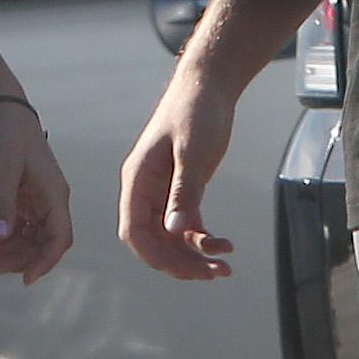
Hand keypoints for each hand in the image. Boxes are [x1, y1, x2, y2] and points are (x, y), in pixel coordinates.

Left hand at [0, 104, 71, 283]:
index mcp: (54, 195)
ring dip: (12, 251)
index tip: (25, 278)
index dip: (45, 261)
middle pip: (45, 242)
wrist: (6, 114)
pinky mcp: (28, 199)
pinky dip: (8, 238)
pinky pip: (23, 227)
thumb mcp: (2, 170)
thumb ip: (2, 204)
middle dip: (21, 258)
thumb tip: (0, 236)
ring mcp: (40, 202)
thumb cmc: (9, 137)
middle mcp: (52, 202)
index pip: (59, 237)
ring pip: (33, 237)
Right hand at [118, 74, 236, 281]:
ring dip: (194, 255)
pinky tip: (223, 246)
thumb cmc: (195, 112)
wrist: (207, 86)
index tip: (183, 270)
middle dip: (181, 262)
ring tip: (224, 266)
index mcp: (138, 180)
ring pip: (171, 238)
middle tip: (213, 273)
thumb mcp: (192, 153)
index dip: (154, 256)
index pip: (134, 231)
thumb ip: (184, 192)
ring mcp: (162, 192)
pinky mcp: (181, 190)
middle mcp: (145, 190)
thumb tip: (175, 231)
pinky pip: (185, 226)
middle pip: (154, 241)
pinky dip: (202, 239)